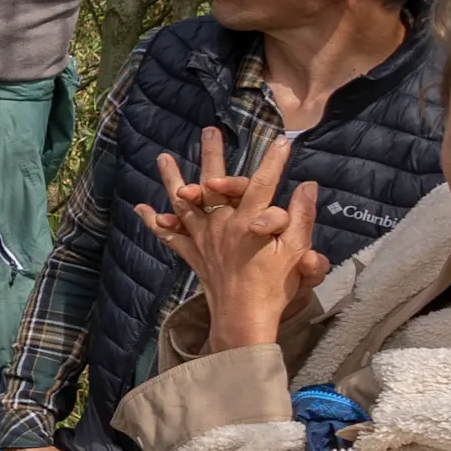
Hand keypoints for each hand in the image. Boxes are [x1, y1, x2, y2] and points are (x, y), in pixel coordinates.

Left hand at [139, 126, 323, 352]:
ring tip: (162, 158)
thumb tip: (307, 187)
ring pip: (185, 203)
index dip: (274, 161)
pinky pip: (171, 236)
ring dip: (173, 179)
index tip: (283, 141)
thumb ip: (301, 218)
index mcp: (250, 221)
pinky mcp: (194, 254)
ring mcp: (204, 239)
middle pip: (216, 183)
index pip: (264, 183)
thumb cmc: (274, 288)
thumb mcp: (295, 253)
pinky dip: (156, 223)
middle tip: (210, 131)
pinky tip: (142, 209)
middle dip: (213, 155)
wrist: (244, 319)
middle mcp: (222, 224)